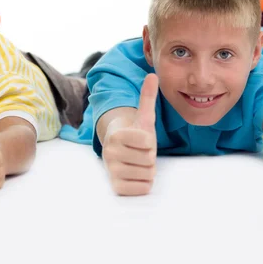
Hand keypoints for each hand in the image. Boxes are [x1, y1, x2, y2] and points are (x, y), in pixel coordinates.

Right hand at [103, 74, 158, 195]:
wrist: (117, 151)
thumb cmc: (134, 134)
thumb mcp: (143, 116)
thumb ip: (147, 96)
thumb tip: (152, 75)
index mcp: (116, 135)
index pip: (148, 141)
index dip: (150, 141)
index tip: (140, 140)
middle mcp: (110, 153)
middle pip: (149, 159)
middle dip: (149, 157)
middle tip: (140, 153)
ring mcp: (112, 171)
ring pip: (148, 174)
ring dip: (148, 170)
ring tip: (137, 163)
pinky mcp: (116, 187)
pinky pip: (142, 189)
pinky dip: (144, 184)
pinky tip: (135, 175)